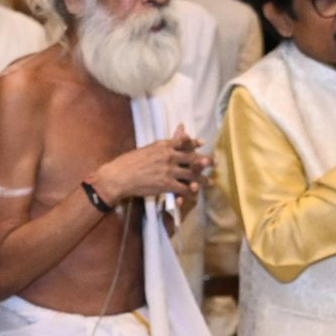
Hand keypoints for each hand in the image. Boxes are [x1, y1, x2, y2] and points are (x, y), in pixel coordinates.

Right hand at [91, 133, 208, 206]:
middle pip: (192, 158)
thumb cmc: (129, 162)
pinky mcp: (166, 184)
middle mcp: (169, 156)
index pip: (184, 142)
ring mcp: (169, 170)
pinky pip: (183, 188)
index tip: (202, 143)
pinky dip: (190, 192)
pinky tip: (194, 194)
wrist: (120, 176)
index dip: (194, 143)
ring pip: (192, 175)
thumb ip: (161, 145)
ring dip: (202, 179)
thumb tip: (167, 140)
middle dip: (205, 161)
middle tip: (214, 163)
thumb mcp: (147, 149)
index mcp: (163, 145)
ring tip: (209, 182)